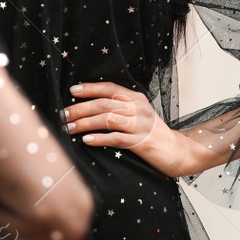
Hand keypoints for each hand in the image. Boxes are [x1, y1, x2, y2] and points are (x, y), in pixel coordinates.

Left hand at [61, 81, 188, 176]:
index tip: (72, 91)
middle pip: (104, 104)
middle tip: (63, 115)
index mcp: (136, 98)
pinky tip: (86, 140)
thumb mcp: (138, 114)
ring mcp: (141, 126)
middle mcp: (139, 109)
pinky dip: (100, 139)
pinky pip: (117, 139)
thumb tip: (88, 106)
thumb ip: (120, 108)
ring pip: (108, 119)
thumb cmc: (152, 133)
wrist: (176, 151)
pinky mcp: (142, 143)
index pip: (110, 88)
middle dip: (80, 109)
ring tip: (69, 128)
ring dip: (85, 123)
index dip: (90, 88)